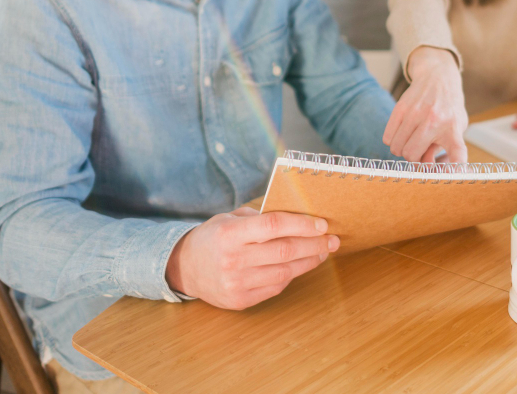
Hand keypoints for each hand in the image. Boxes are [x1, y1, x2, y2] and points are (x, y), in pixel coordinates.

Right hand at [165, 207, 338, 309]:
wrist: (184, 268)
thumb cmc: (213, 238)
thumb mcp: (230, 218)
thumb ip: (260, 217)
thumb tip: (299, 215)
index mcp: (229, 233)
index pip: (273, 225)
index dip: (301, 224)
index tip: (322, 224)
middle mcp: (232, 259)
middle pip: (284, 250)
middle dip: (314, 244)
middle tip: (332, 240)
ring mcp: (236, 283)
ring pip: (284, 272)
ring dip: (309, 261)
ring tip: (323, 252)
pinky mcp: (240, 300)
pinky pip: (276, 287)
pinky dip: (292, 275)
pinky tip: (300, 265)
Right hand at [382, 47, 467, 164]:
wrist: (438, 78)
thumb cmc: (448, 109)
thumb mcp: (455, 129)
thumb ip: (442, 150)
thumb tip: (425, 167)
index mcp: (453, 129)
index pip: (457, 153)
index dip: (454, 168)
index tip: (451, 178)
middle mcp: (434, 121)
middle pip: (411, 156)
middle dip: (413, 158)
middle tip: (419, 150)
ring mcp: (415, 113)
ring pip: (397, 148)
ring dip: (401, 150)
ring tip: (411, 140)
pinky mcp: (400, 108)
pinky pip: (387, 138)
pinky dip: (392, 141)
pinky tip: (402, 133)